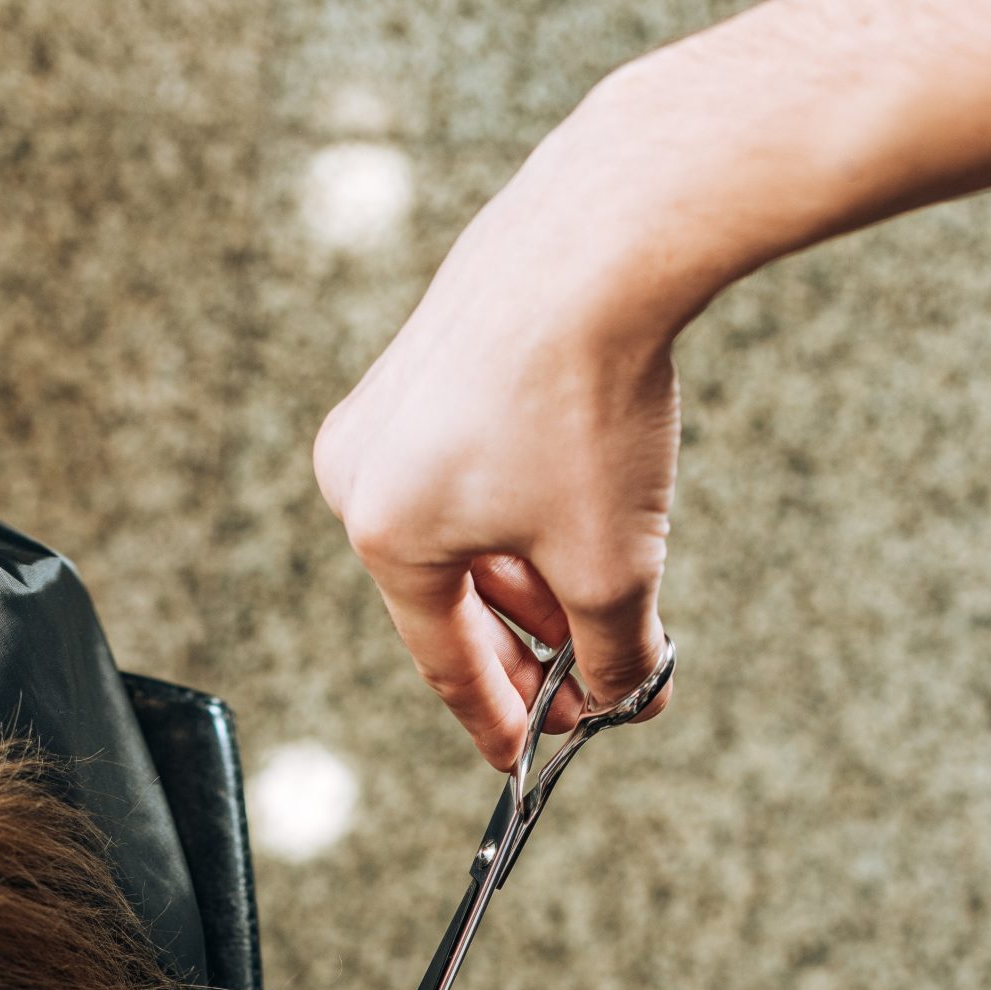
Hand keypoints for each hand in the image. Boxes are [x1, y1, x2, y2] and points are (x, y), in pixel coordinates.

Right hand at [313, 79, 688, 768]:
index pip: (442, 661)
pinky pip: (475, 461)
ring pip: (468, 526)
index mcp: (384, 532)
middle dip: (527, 647)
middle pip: (451, 594)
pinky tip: (586, 516)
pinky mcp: (434, 346)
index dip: (497, 719)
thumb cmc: (587, 403)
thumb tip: (627, 698)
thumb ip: (615, 653)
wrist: (605, 233)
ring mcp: (391, 399)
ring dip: (532, 577)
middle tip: (588, 687)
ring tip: (601, 605)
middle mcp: (363, 466)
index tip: (530, 754)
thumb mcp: (612, 566)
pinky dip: (526, 505)